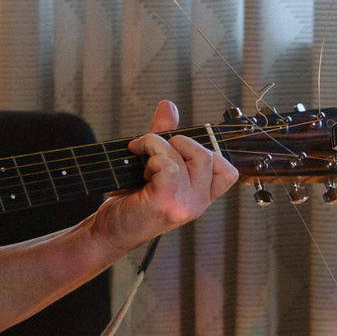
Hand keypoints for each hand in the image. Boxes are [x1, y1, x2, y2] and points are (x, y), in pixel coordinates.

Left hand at [91, 100, 239, 254]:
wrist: (108, 230)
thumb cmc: (130, 201)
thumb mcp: (151, 164)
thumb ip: (164, 135)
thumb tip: (169, 105)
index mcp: (201, 198)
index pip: (228, 172)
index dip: (205, 152)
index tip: (175, 152)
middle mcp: (199, 204)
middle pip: (207, 155)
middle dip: (176, 143)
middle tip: (150, 153)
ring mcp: (186, 206)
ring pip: (187, 155)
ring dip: (158, 147)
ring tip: (141, 161)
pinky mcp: (167, 203)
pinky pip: (169, 165)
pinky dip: (152, 156)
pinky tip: (139, 167)